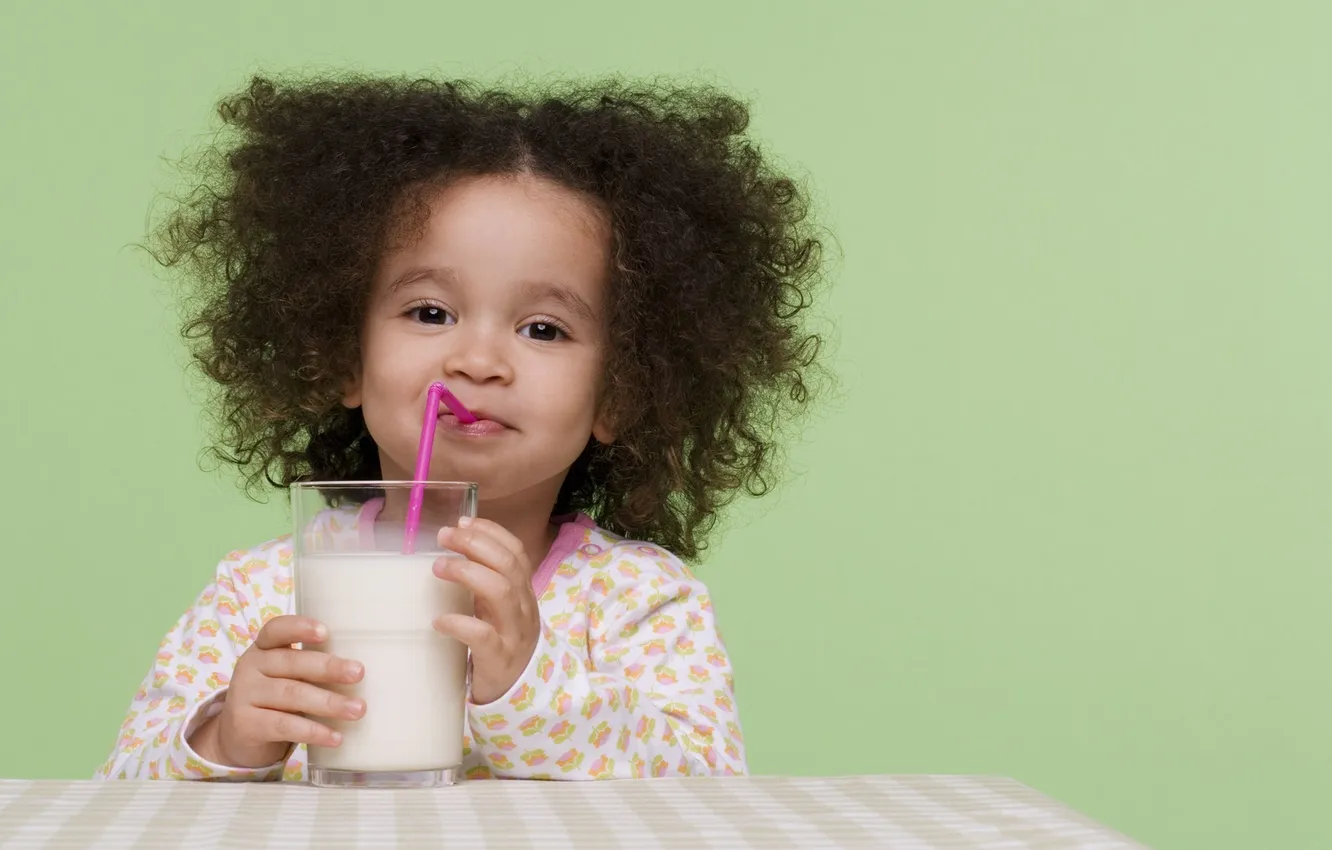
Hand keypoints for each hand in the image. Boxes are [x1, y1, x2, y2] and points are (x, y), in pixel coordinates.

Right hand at [188, 615, 365, 768]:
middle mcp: (250, 667)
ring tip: (358, 710)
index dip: (299, 627)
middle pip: (291, 663)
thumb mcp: (288, 676)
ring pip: (291, 695)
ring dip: (328, 702)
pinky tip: (335, 737)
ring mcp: (244, 695)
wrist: (239, 737)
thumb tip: (363, 672)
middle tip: (359, 673)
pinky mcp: (245, 724)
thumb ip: (313, 668)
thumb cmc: (276, 699)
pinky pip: (283, 726)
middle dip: (329, 668)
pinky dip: (312, 732)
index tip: (325, 632)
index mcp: (264, 648)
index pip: (276, 630)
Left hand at [434, 518, 540, 704]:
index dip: (491, 532)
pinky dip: (459, 624)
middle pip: (508, 565)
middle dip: (475, 544)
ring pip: (500, 593)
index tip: (462, 522)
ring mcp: (514, 633)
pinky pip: (483, 637)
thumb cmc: (503, 643)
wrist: (523, 692)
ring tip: (438, 567)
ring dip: (467, 573)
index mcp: (524, 591)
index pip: (516, 551)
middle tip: (444, 537)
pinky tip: (438, 620)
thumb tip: (453, 549)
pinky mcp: (500, 659)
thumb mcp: (500, 609)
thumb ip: (486, 583)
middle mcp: (523, 607)